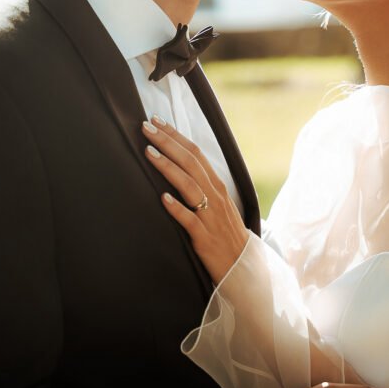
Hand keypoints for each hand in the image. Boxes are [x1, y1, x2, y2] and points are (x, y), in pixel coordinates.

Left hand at [142, 118, 248, 281]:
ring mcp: (210, 216)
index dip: (175, 136)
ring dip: (168, 167)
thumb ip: (200, 185)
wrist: (241, 266)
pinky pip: (190, 220)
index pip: (195, 153)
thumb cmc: (224, 232)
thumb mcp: (216, 204)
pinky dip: (177, 208)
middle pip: (190, 162)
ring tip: (149, 153)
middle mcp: (215, 196)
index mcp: (216, 185)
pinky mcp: (204, 237)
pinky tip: (163, 198)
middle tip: (146, 127)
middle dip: (167, 143)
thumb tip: (178, 165)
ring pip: (188, 185)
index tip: (157, 121)